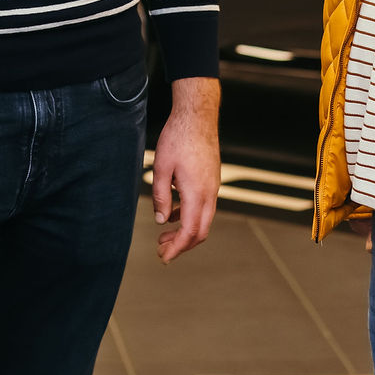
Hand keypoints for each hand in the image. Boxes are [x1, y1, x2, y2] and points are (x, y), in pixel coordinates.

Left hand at [150, 76, 219, 262]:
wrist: (197, 116)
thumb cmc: (178, 137)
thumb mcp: (161, 168)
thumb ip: (161, 196)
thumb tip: (161, 220)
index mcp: (197, 193)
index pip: (190, 232)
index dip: (177, 248)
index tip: (164, 257)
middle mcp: (209, 193)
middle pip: (200, 231)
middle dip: (182, 245)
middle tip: (162, 250)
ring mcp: (213, 187)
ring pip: (204, 220)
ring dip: (185, 231)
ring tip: (163, 235)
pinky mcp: (211, 180)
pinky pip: (204, 206)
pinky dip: (190, 217)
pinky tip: (174, 213)